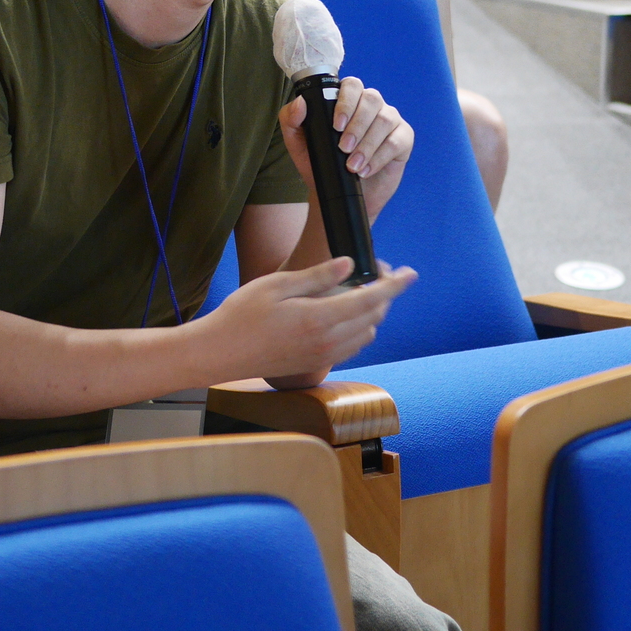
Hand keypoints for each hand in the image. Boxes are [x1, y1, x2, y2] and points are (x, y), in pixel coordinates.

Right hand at [208, 256, 416, 388]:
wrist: (218, 353)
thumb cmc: (241, 314)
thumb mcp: (278, 285)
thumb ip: (318, 276)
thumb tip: (350, 264)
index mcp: (319, 319)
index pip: (371, 300)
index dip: (395, 285)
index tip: (412, 273)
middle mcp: (327, 342)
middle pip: (373, 317)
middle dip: (383, 294)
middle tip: (378, 272)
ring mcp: (322, 357)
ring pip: (366, 334)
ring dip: (371, 313)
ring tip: (359, 290)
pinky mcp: (314, 365)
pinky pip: (351, 347)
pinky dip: (358, 328)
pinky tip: (343, 313)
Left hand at [279, 80, 410, 221]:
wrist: (337, 192)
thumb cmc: (321, 161)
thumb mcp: (298, 142)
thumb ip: (291, 119)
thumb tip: (301, 103)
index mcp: (349, 100)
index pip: (352, 85)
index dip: (346, 102)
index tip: (335, 125)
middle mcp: (371, 106)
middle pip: (372, 99)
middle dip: (357, 125)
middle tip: (343, 148)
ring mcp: (390, 121)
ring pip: (385, 120)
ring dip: (367, 144)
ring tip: (352, 165)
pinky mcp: (403, 139)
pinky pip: (397, 141)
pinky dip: (379, 157)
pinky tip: (365, 170)